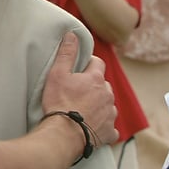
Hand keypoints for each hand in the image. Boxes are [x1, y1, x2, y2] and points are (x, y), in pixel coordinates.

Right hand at [41, 32, 117, 147]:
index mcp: (96, 79)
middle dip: (94, 86)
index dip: (88, 64)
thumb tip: (72, 34)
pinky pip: (110, 127)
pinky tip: (93, 127)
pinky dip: (104, 126)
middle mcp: (108, 95)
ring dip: (100, 105)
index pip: (97, 63)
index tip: (79, 69)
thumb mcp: (57, 74)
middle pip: (104, 85)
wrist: (64, 134)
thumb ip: (66, 53)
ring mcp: (110, 113)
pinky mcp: (109, 131)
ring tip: (84, 110)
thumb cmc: (59, 103)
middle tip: (78, 92)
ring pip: (108, 104)